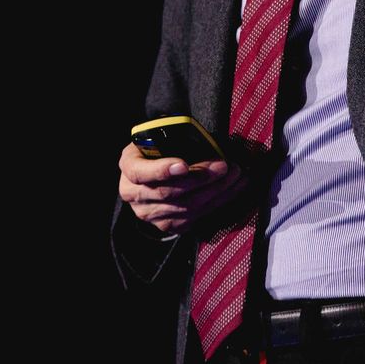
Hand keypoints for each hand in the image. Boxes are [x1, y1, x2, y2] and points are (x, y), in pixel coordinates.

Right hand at [117, 143, 246, 234]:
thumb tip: (207, 142)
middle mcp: (134, 195)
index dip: (162, 170)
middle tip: (224, 166)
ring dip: (216, 191)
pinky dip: (217, 203)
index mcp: (129, 168)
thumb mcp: (157, 138)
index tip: (184, 164)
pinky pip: (195, 218)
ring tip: (235, 176)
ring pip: (186, 207)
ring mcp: (150, 214)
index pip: (141, 172)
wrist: (151, 173)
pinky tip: (231, 190)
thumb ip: (174, 139)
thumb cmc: (158, 150)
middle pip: (169, 192)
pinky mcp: (166, 225)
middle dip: (201, 178)